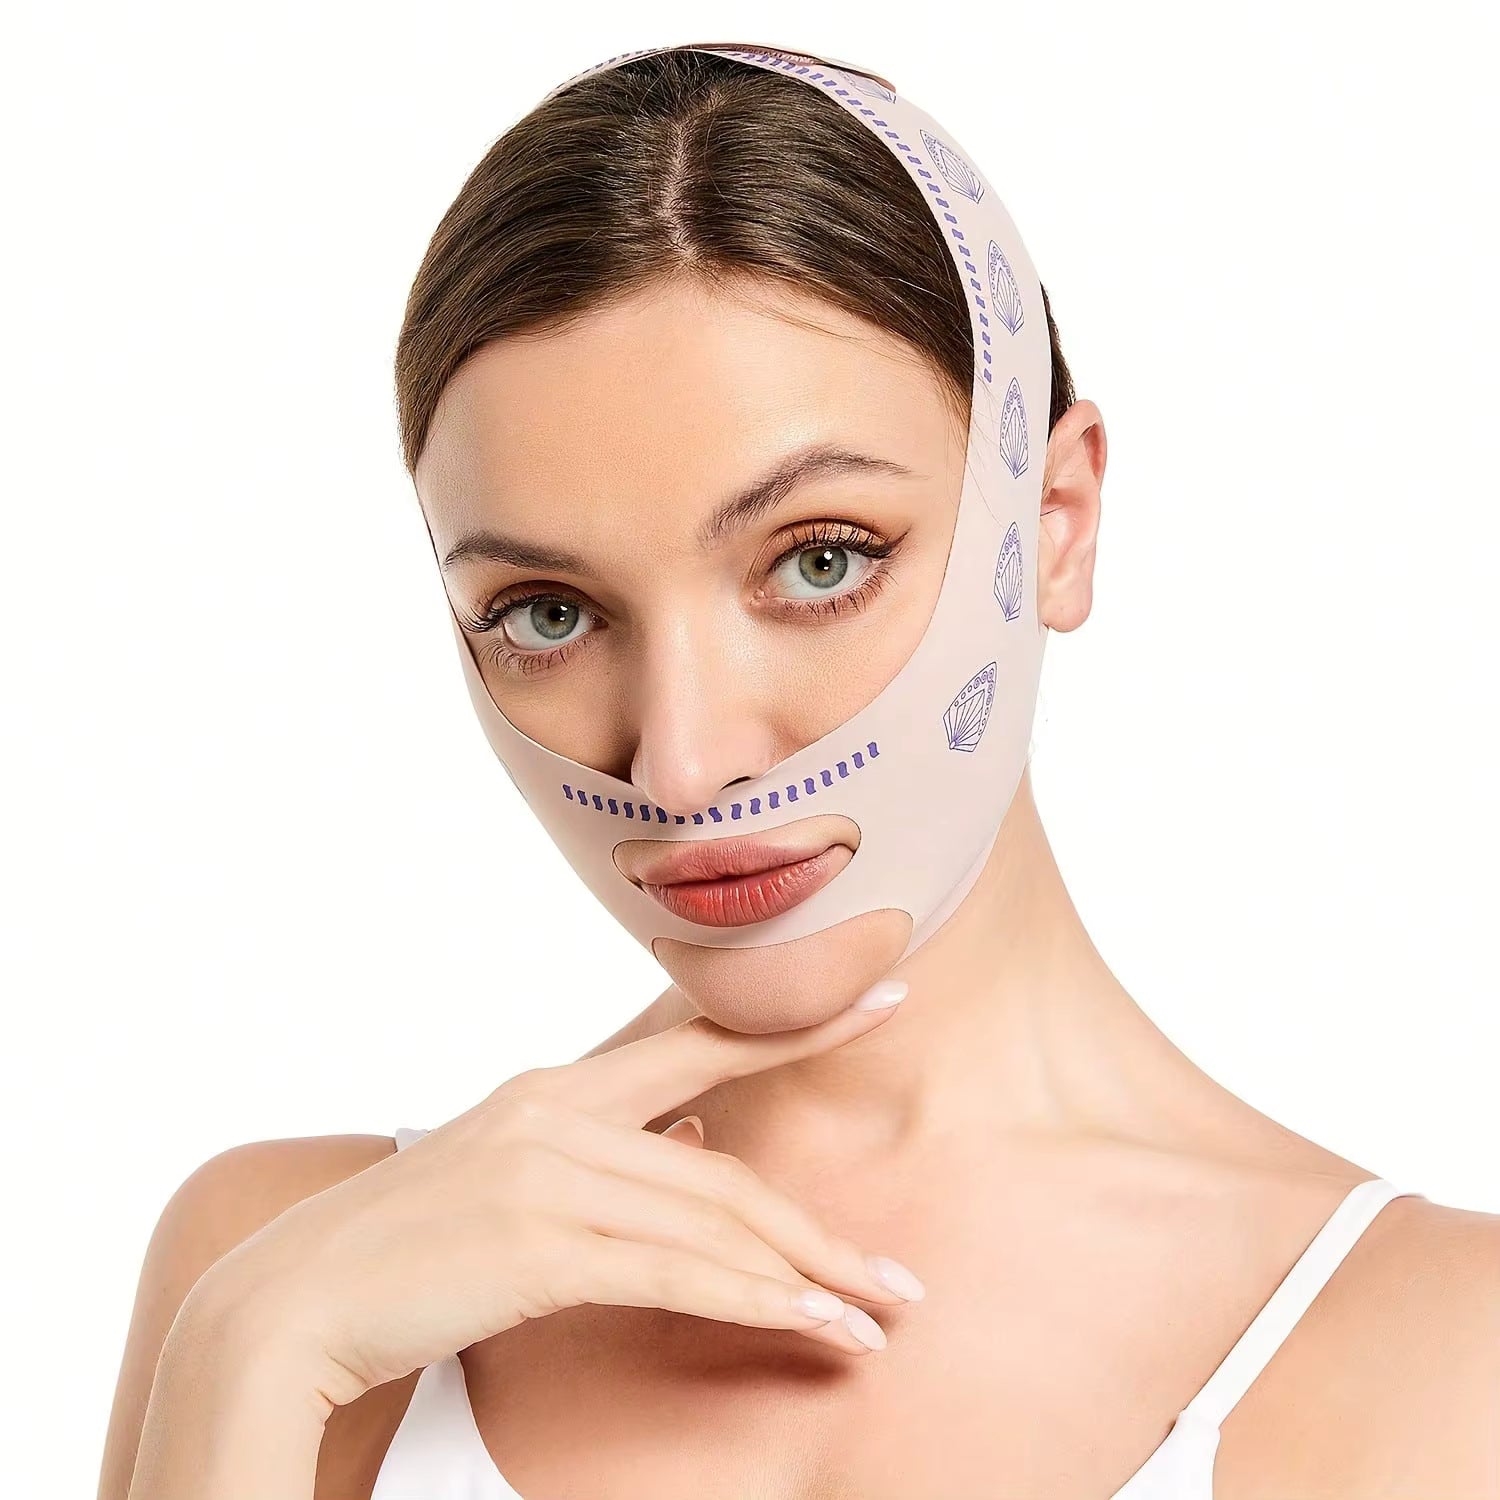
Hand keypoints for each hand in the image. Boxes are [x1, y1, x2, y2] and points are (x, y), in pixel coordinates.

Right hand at [205, 979, 920, 1411]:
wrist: (292, 1301)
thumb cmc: (408, 1243)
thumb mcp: (510, 1173)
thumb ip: (606, 1148)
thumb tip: (698, 1137)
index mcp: (556, 1088)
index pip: (698, 1042)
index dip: (796, 1025)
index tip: (882, 998)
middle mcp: (558, 1112)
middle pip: (725, 1166)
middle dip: (821, 1227)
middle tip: (901, 1278)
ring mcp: (547, 1172)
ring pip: (713, 1220)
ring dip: (807, 1279)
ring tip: (878, 1321)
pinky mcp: (537, 1243)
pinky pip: (675, 1271)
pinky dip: (754, 1300)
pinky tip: (810, 1327)